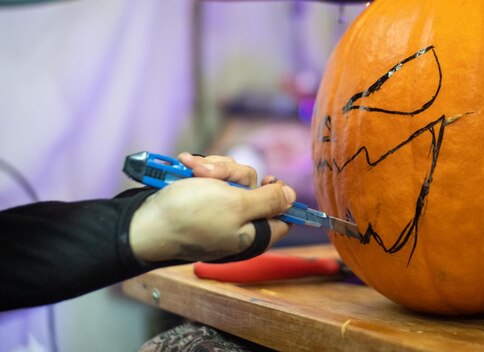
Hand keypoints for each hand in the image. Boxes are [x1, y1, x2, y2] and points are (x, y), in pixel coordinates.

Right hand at [129, 153, 295, 261]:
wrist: (144, 221)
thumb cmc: (189, 216)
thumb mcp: (237, 205)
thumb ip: (268, 201)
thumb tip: (292, 196)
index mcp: (254, 233)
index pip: (283, 216)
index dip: (280, 196)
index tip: (268, 180)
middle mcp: (239, 223)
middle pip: (254, 187)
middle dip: (232, 173)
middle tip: (211, 176)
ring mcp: (219, 210)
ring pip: (231, 177)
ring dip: (213, 168)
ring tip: (193, 172)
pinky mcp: (201, 199)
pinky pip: (212, 177)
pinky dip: (199, 170)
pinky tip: (186, 167)